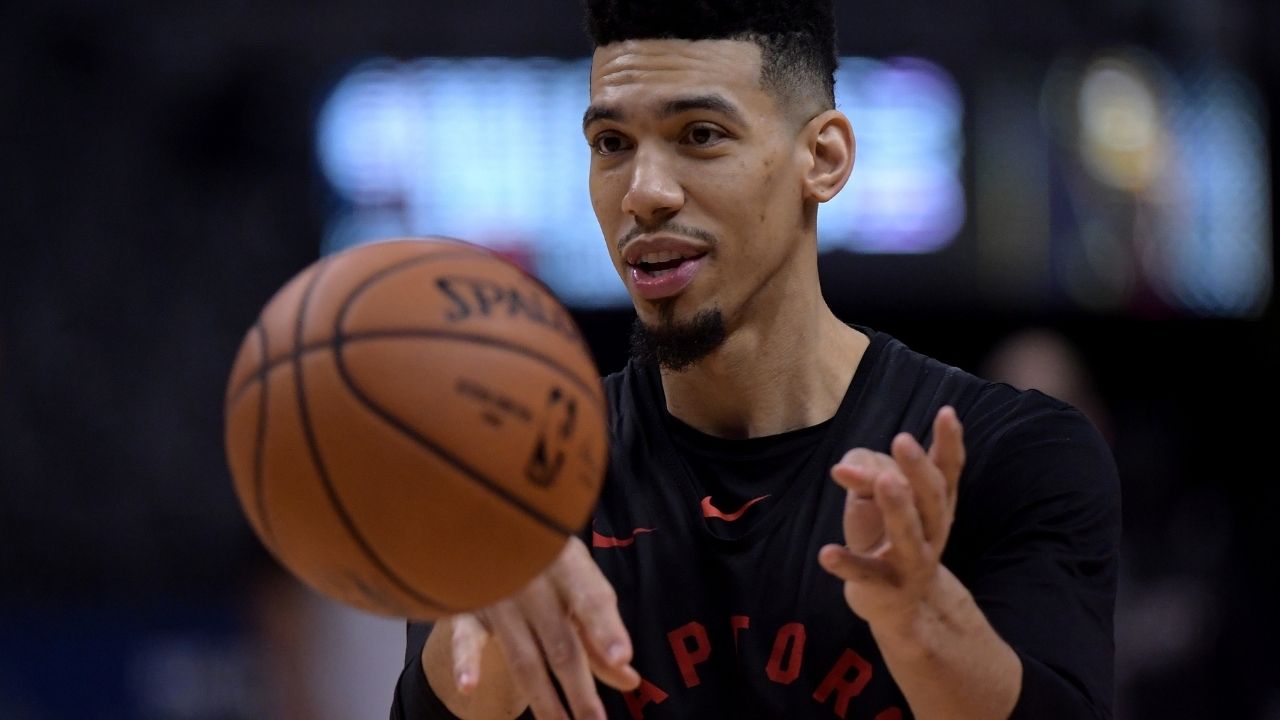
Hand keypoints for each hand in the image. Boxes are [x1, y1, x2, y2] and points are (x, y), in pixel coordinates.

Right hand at [449, 536, 639, 719]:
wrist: (485, 520)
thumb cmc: (543, 559)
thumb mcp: (576, 580)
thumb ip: (600, 632)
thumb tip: (630, 680)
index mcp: (569, 567)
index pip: (591, 598)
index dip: (606, 628)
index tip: (622, 657)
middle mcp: (535, 582)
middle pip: (560, 645)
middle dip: (579, 692)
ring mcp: (498, 596)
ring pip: (523, 656)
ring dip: (543, 698)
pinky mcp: (466, 608)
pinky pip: (464, 636)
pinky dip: (465, 660)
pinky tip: (470, 685)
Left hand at [818, 406, 964, 629]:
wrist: (905, 605)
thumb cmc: (893, 534)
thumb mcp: (883, 497)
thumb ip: (868, 472)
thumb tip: (842, 469)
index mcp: (937, 504)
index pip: (947, 470)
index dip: (950, 443)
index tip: (947, 412)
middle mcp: (933, 531)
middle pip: (931, 498)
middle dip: (918, 469)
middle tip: (903, 440)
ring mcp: (913, 562)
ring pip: (909, 535)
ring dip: (897, 508)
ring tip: (884, 482)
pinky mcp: (886, 587)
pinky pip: (867, 574)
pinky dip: (847, 564)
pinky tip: (827, 553)